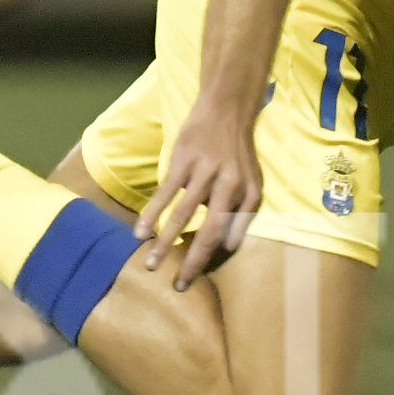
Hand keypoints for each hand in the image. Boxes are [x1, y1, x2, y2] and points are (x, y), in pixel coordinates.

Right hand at [134, 97, 261, 284]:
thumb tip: (229, 247)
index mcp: (246, 194)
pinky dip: (151, 214)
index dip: (210, 259)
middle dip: (191, 260)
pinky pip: (165, 192)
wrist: (226, 110)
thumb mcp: (253, 183)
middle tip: (176, 284)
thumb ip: (244, 214)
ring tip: (150, 263)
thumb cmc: (239, 154)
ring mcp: (204, 171)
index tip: (193, 279)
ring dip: (165, 242)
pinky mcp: (183, 160)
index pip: (227, 234)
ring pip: (182, 214)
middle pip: (208, 230)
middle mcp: (228, 184)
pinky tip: (140, 232)